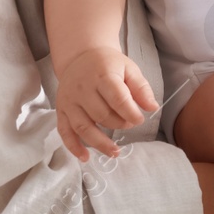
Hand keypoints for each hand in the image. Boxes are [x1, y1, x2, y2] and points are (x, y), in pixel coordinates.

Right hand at [53, 46, 157, 160]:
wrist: (81, 56)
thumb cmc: (108, 64)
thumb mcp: (129, 68)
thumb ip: (141, 88)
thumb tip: (152, 108)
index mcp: (102, 75)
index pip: (117, 99)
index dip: (131, 113)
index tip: (140, 119)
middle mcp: (82, 88)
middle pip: (101, 115)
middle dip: (119, 124)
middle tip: (130, 124)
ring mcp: (69, 101)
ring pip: (83, 127)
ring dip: (99, 143)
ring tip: (115, 152)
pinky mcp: (61, 110)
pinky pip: (65, 132)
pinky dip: (73, 147)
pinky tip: (85, 157)